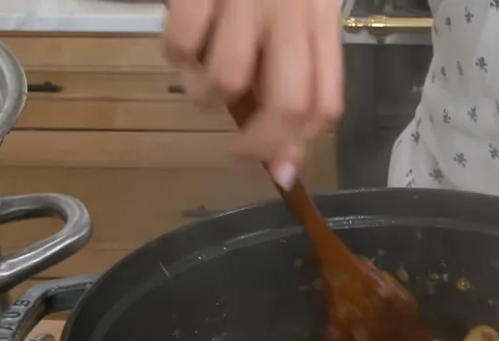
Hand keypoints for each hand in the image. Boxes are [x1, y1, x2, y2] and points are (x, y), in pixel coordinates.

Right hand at [164, 0, 343, 187]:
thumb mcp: (296, 4)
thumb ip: (294, 66)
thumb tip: (282, 152)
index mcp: (320, 17)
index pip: (325, 101)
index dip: (299, 144)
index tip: (276, 166)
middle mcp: (290, 9)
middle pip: (287, 104)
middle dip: (257, 143)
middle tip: (236, 149)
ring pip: (225, 80)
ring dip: (204, 93)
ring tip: (198, 69)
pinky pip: (180, 42)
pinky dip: (173, 49)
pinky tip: (181, 28)